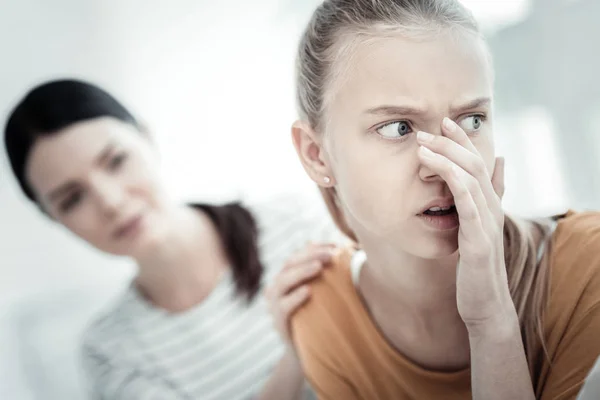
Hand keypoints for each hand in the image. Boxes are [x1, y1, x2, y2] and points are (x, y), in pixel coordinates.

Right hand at [264, 243, 335, 349]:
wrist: (307, 354)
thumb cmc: (318, 319)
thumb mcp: (322, 295)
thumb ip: (324, 275)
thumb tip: (339, 250)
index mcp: (287, 277)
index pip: (298, 255)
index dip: (315, 248)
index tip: (335, 245)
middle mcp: (277, 288)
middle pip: (290, 264)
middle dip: (310, 255)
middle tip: (331, 254)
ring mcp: (274, 305)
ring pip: (283, 282)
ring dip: (301, 272)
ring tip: (318, 266)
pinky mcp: (278, 323)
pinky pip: (283, 307)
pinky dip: (294, 298)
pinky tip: (308, 291)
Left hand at [416, 118, 514, 333]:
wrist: (486, 303)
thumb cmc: (477, 266)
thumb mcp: (477, 230)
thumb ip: (482, 203)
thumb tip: (494, 169)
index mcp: (489, 205)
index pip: (478, 161)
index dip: (462, 140)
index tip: (443, 121)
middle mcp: (492, 209)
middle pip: (476, 164)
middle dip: (451, 143)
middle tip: (425, 130)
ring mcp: (487, 223)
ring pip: (472, 179)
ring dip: (447, 158)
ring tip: (423, 146)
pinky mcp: (479, 241)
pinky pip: (468, 205)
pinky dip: (455, 183)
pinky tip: (438, 170)